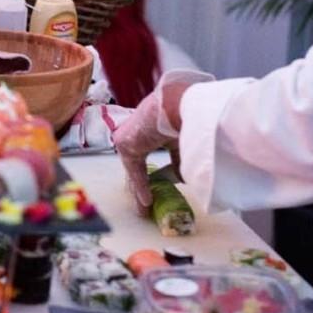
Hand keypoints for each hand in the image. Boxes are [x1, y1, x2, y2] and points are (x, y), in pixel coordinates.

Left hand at [112, 70, 212, 211]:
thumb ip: (178, 158)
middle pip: (138, 161)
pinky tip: (146, 202)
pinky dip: (141, 186)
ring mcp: (129, 136)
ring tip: (144, 207)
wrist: (177, 104)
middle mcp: (138, 130)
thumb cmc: (186, 115)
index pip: (152, 150)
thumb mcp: (182, 140)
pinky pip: (134, 170)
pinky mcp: (126, 144)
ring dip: (140, 188)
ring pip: (134, 167)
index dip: (158, 169)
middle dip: (142, 182)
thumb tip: (181, 177)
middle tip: (147, 200)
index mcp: (152, 125)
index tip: (164, 184)